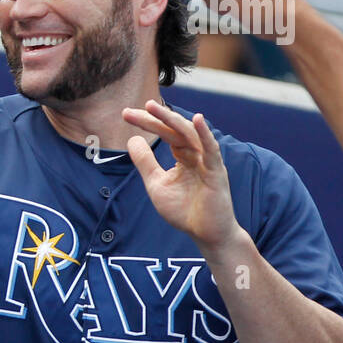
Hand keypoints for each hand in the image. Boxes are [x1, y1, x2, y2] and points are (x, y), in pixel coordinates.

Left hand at [122, 101, 242, 252]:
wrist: (206, 234)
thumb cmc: (185, 210)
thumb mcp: (156, 184)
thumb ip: (145, 162)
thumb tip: (132, 139)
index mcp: (184, 156)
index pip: (164, 133)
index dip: (147, 122)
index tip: (125, 114)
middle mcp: (197, 154)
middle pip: (175, 129)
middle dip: (154, 118)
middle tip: (131, 109)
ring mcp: (208, 162)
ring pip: (190, 134)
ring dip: (172, 120)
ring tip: (153, 107)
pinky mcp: (217, 173)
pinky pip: (212, 150)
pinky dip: (205, 134)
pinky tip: (197, 119)